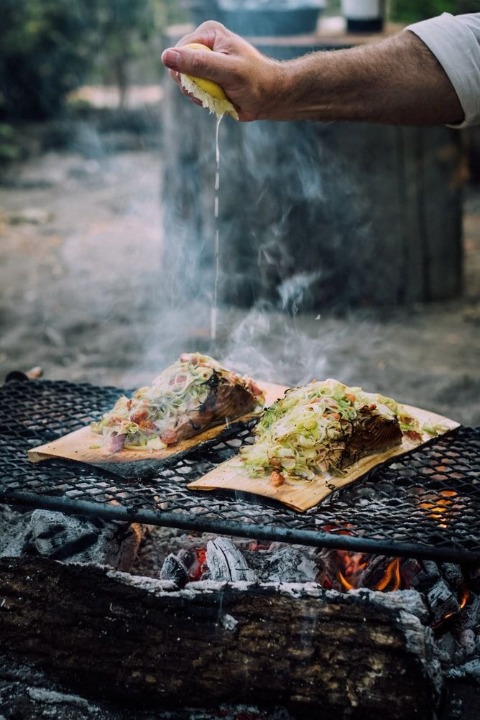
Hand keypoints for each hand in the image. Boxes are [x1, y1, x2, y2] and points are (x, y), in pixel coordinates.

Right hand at [161, 21, 282, 120]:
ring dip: (198, 94)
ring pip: (184, 83)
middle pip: (178, 68)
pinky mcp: (206, 78)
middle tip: (214, 90)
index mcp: (208, 34)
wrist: (270, 97)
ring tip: (219, 94)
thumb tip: (166, 56)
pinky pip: (192, 92)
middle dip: (193, 85)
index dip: (186, 72)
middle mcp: (203, 46)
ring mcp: (203, 63)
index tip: (207, 81)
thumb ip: (198, 63)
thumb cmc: (254, 81)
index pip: (178, 52)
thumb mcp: (227, 71)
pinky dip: (202, 99)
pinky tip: (218, 98)